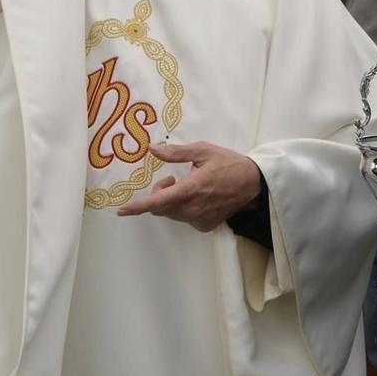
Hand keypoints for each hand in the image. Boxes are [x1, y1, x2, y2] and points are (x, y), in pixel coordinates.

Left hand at [118, 141, 261, 231]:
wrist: (253, 183)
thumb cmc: (228, 163)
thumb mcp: (202, 151)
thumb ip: (175, 152)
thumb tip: (152, 150)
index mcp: (190, 189)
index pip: (157, 202)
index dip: (137, 207)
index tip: (122, 210)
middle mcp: (193, 208)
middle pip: (161, 208)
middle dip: (158, 194)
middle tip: (171, 178)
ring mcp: (199, 219)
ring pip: (172, 214)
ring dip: (170, 201)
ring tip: (186, 184)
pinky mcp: (205, 225)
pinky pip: (184, 218)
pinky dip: (183, 208)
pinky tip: (197, 197)